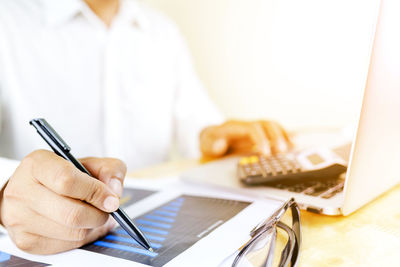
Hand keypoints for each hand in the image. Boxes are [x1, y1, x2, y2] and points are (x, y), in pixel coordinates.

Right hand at [0, 150, 126, 253]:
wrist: (27, 193)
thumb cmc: (60, 176)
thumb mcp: (86, 162)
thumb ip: (108, 169)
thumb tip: (114, 190)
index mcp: (37, 165)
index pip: (66, 180)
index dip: (95, 191)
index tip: (111, 199)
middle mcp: (22, 191)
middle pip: (72, 213)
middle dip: (99, 214)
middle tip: (107, 209)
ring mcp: (20, 218)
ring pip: (73, 232)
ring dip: (93, 226)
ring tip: (94, 215)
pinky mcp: (26, 241)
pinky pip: (67, 246)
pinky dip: (83, 237)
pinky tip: (83, 225)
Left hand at [200, 120, 291, 157]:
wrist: (210, 137)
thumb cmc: (210, 141)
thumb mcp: (205, 144)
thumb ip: (211, 144)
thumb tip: (219, 145)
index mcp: (235, 126)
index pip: (252, 128)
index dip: (261, 140)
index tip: (266, 153)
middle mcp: (246, 125)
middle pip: (266, 124)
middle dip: (276, 136)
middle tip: (282, 151)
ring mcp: (253, 128)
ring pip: (272, 126)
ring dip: (283, 135)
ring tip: (291, 147)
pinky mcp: (258, 134)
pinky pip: (273, 131)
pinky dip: (284, 135)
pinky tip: (293, 142)